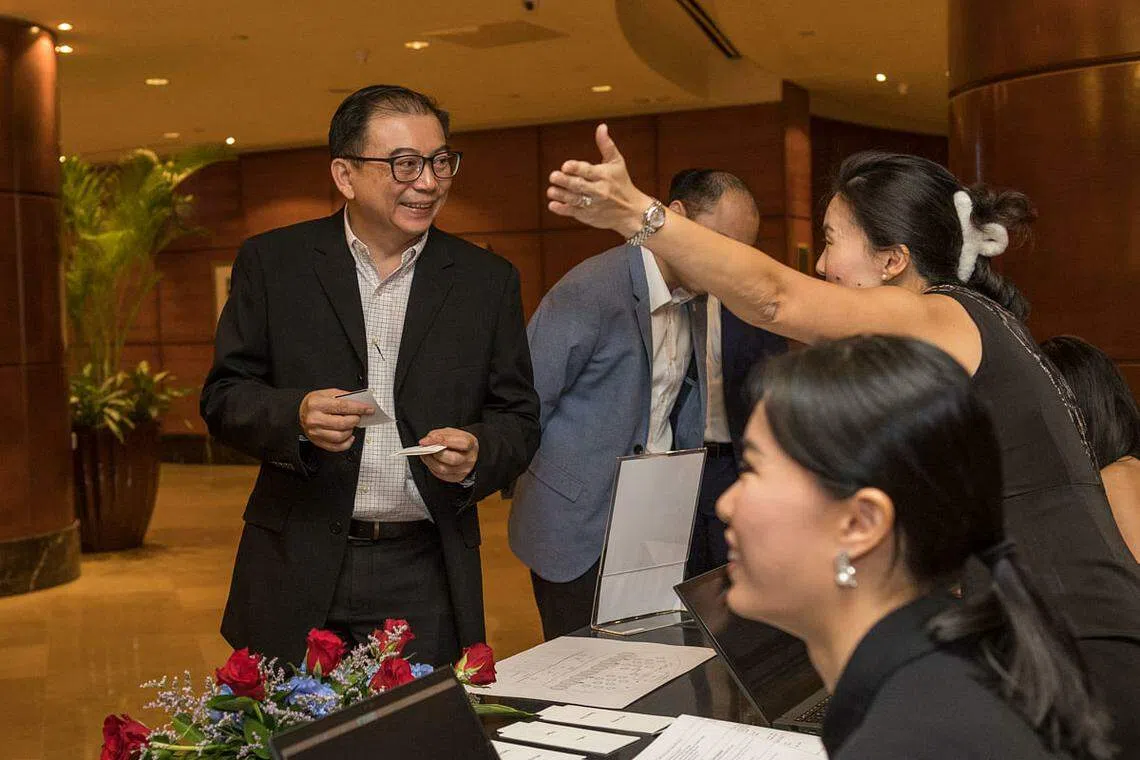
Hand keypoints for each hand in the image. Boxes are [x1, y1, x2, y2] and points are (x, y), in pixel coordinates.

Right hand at [299, 389, 373, 452]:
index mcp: (317, 404)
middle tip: (358, 416)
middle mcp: (314, 419)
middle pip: (342, 423)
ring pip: (340, 436)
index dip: (358, 408)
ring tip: (351, 424)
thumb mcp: (327, 393)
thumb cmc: (315, 403)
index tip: (369, 409)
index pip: (342, 406)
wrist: (300, 412)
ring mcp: (315, 432)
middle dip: (355, 420)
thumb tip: (360, 402)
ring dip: (351, 431)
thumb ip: (344, 396)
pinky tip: (349, 436)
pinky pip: (336, 447)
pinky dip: (347, 443)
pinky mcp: (318, 442)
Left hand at [418, 428, 478, 482]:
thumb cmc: (457, 441)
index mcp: (471, 444)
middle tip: (425, 448)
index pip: (459, 443)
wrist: (464, 451)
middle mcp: (470, 458)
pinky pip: (441, 475)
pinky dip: (432, 467)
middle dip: (435, 453)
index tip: (426, 441)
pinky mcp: (457, 477)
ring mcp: (464, 470)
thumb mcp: (450, 432)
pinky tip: (429, 460)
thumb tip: (428, 440)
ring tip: (424, 453)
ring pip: (443, 469)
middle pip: (452, 459)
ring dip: (430, 461)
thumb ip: (439, 434)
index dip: (441, 441)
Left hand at [547, 123, 653, 237]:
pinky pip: (574, 212)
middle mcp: (599, 191)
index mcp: (604, 175)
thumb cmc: (622, 183)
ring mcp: (593, 205)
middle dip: (565, 181)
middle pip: (579, 186)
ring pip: (574, 200)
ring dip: (561, 195)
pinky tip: (553, 205)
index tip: (565, 166)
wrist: (632, 212)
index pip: (588, 171)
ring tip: (550, 191)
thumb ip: (606, 145)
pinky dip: (563, 209)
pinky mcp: (589, 216)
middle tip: (553, 176)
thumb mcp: (617, 163)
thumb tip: (601, 126)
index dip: (576, 168)